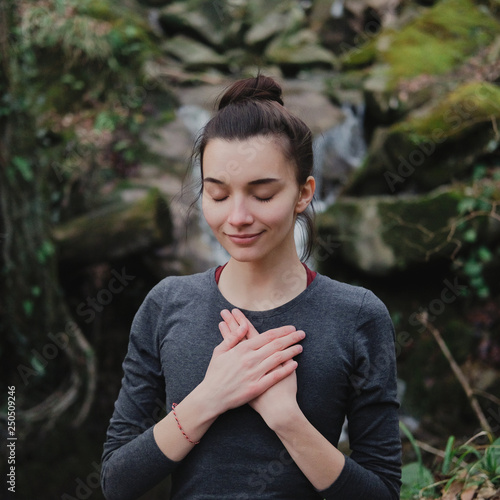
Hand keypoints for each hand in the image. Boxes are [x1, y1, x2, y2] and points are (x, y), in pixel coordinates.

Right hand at [219, 309, 302, 429]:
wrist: (211, 397)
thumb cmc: (214, 373)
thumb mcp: (219, 351)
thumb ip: (232, 337)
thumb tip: (244, 325)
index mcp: (241, 349)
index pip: (266, 336)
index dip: (281, 331)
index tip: (291, 328)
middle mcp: (249, 359)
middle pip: (275, 345)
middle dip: (290, 338)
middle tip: (301, 334)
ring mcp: (253, 373)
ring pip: (277, 359)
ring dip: (291, 351)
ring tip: (300, 347)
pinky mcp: (256, 388)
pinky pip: (275, 376)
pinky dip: (286, 369)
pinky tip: (294, 364)